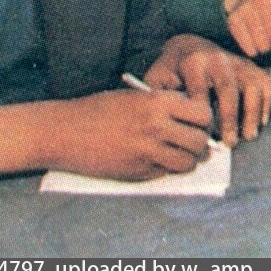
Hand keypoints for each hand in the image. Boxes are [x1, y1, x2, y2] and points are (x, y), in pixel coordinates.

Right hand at [0, 88, 211, 181]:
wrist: (65, 131)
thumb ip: (162, 106)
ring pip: (187, 163)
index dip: (204, 120)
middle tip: (196, 143)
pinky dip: (165, 170)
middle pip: (199, 141)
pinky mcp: (136, 172)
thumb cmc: (98, 109)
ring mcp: (146, 151)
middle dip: (201, 144)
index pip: (202, 114)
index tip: (199, 122)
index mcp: (157, 102)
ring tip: (180, 155)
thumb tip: (190, 118)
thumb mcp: (134, 97)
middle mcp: (156, 126)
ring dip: (188, 161)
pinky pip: (164, 174)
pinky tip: (154, 160)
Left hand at [144, 34, 270, 146]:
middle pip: (228, 89)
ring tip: (247, 136)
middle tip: (228, 144)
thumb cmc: (172, 70)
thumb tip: (164, 123)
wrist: (188, 46)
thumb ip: (157, 98)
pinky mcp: (250, 66)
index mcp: (194, 62)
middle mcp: (218, 58)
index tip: (201, 138)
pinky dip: (265, 104)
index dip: (202, 118)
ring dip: (252, 113)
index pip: (200, 93)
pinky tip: (260, 123)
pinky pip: (265, 84)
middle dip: (229, 119)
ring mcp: (237, 61)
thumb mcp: (157, 78)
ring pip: (251, 85)